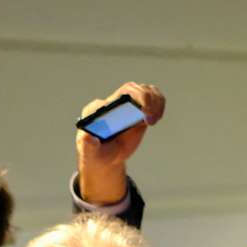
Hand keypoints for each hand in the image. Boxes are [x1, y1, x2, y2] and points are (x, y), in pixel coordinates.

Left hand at [76, 82, 165, 204]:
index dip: (129, 100)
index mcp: (99, 108)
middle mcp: (114, 102)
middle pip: (133, 89)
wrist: (105, 158)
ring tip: (153, 120)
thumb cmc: (94, 153)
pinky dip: (159, 104)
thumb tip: (87, 137)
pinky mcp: (140, 111)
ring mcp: (128, 105)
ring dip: (155, 101)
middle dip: (145, 99)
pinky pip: (153, 99)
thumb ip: (87, 145)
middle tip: (148, 120)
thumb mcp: (89, 151)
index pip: (115, 97)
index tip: (139, 112)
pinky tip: (157, 117)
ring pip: (145, 90)